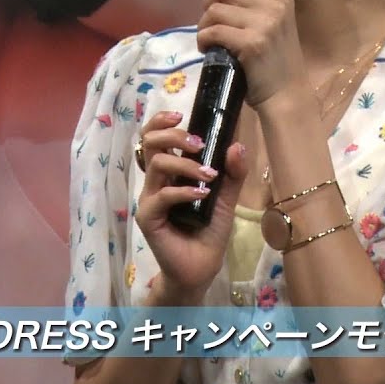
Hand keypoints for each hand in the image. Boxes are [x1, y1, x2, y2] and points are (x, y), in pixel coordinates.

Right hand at [134, 111, 249, 300]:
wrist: (201, 267)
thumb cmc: (209, 231)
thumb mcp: (226, 198)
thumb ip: (232, 173)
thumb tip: (236, 145)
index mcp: (169, 172)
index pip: (154, 138)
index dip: (161, 121)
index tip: (181, 115)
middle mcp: (155, 181)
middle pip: (149, 143)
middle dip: (173, 136)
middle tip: (198, 144)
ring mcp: (149, 199)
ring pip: (156, 166)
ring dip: (185, 165)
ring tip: (209, 175)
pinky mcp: (148, 217)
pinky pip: (161, 196)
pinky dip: (183, 191)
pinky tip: (202, 194)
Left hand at [197, 0, 307, 107]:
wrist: (287, 95)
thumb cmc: (275, 60)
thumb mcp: (270, 23)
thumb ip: (246, 2)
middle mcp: (274, 4)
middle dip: (208, 2)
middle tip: (211, 22)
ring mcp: (264, 23)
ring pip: (214, 8)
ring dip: (203, 24)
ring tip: (209, 39)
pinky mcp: (251, 43)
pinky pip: (212, 31)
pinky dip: (203, 40)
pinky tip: (208, 49)